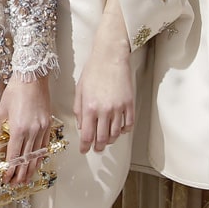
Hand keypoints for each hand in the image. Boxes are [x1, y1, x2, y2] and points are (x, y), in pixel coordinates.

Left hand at [0, 75, 53, 185]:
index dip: (9, 169)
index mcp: (18, 129)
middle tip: (15, 183)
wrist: (32, 78)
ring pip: (37, 155)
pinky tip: (37, 163)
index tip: (6, 178)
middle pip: (26, 159)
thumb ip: (0, 128)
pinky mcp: (48, 125)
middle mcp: (32, 131)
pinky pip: (45, 145)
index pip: (14, 156)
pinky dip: (40, 156)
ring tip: (26, 179)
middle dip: (20, 174)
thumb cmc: (16, 91)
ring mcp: (41, 129)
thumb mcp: (1, 110)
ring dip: (31, 169)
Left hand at [74, 18, 133, 154]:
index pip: (87, 135)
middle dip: (98, 147)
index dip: (85, 146)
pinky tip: (120, 130)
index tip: (84, 150)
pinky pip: (128, 124)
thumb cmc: (93, 71)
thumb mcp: (80, 91)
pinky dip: (124, 131)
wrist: (110, 57)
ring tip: (107, 140)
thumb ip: (79, 110)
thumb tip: (82, 126)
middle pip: (102, 138)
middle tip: (96, 148)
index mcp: (89, 108)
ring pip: (116, 134)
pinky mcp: (129, 104)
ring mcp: (119, 108)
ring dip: (110, 140)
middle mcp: (104, 111)